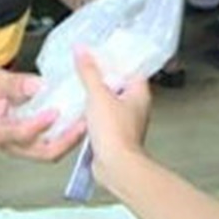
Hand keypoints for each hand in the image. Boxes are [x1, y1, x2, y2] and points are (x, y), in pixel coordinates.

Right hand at [0, 69, 84, 160]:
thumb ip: (15, 84)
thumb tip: (39, 85)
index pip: (21, 134)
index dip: (38, 125)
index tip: (54, 112)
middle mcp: (11, 145)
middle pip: (43, 153)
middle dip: (65, 141)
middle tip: (82, 124)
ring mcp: (22, 148)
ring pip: (51, 153)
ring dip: (69, 140)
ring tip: (86, 122)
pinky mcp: (31, 144)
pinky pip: (52, 145)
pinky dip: (66, 136)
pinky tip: (78, 121)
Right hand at [74, 46, 150, 189]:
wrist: (115, 166)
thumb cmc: (116, 134)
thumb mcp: (98, 94)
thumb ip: (89, 72)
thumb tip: (83, 52)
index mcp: (139, 92)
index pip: (129, 67)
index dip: (114, 58)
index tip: (98, 52)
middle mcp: (135, 106)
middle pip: (117, 83)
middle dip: (101, 76)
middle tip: (85, 67)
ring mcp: (125, 121)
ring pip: (109, 101)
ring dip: (95, 95)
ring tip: (79, 85)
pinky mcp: (114, 134)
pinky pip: (102, 116)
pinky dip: (91, 111)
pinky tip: (79, 108)